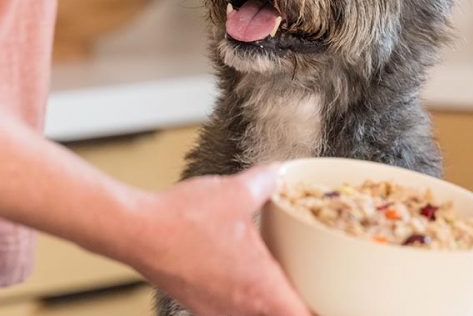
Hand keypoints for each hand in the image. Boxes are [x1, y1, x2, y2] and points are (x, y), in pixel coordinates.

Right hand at [129, 164, 309, 315]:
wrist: (136, 232)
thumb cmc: (182, 219)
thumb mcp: (235, 192)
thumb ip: (266, 181)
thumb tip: (281, 171)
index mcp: (260, 285)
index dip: (321, 311)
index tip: (336, 302)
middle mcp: (241, 307)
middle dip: (299, 309)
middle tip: (314, 293)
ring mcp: (218, 311)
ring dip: (271, 309)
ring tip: (283, 291)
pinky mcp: (199, 307)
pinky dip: (245, 307)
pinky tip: (244, 286)